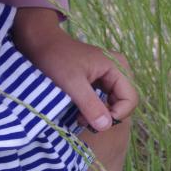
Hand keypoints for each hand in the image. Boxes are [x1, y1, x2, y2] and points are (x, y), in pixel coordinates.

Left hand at [10, 7, 137, 131]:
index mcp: (118, 67)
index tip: (93, 123)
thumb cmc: (55, 59)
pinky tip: (81, 110)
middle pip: (125, 102)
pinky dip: (95, 108)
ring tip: (80, 117)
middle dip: (107, 116)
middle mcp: (119, 70)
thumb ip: (90, 105)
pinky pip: (106, 99)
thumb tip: (106, 126)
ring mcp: (111, 75)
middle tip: (83, 120)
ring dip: (100, 114)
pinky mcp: (101, 79)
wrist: (40, 43)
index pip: (130, 99)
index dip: (116, 115)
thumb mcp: (72, 83)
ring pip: (115, 102)